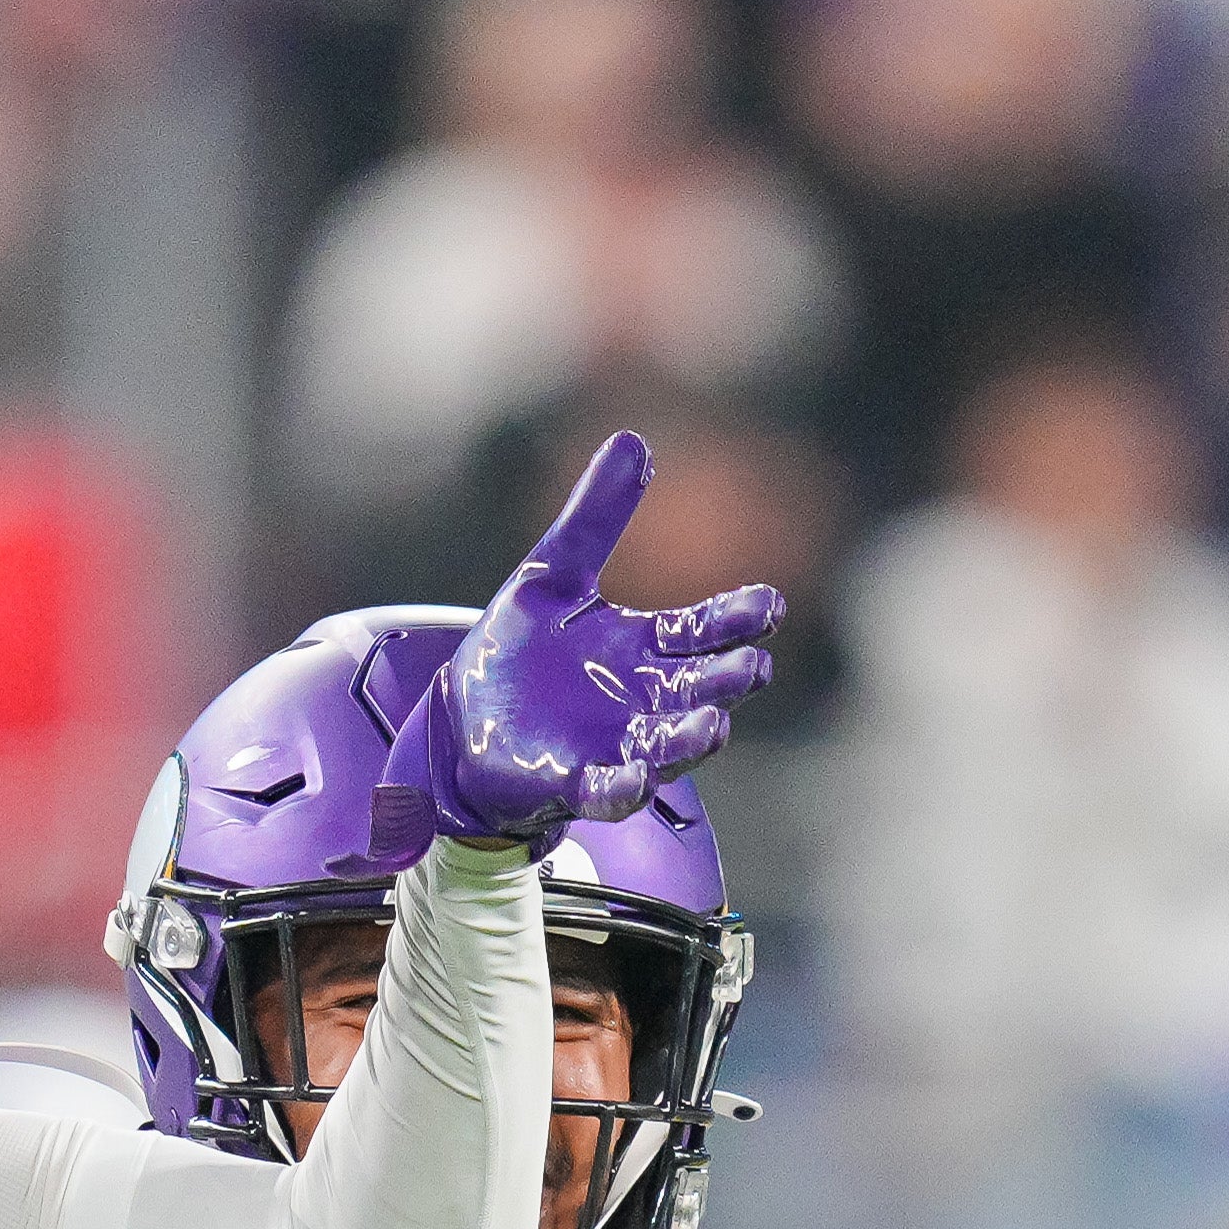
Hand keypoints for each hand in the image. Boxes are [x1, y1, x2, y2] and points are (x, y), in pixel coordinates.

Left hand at [366, 431, 783, 864]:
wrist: (460, 718)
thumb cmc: (519, 651)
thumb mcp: (550, 574)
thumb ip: (594, 519)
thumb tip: (632, 440)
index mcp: (646, 647)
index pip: (707, 630)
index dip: (739, 618)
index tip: (767, 605)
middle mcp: (644, 699)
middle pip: (702, 689)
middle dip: (728, 680)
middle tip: (750, 666)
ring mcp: (614, 744)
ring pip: (670, 744)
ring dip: (692, 737)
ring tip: (712, 724)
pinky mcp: (572, 781)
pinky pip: (608, 788)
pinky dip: (624, 785)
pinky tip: (634, 777)